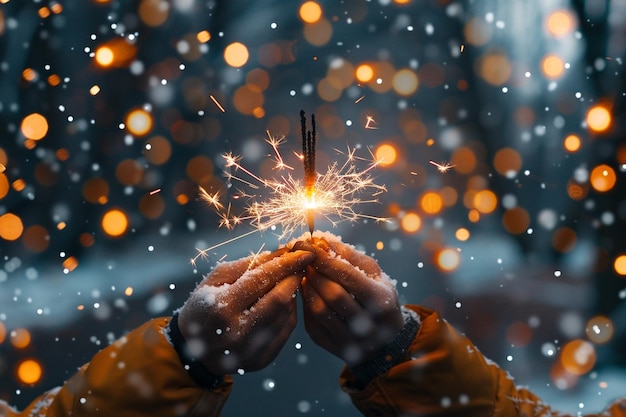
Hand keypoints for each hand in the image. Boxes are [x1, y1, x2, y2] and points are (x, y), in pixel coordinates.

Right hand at [177, 247, 314, 374]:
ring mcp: (250, 350)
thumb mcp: (215, 279)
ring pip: (286, 314)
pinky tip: (283, 303)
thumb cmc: (203, 305)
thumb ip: (248, 264)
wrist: (190, 350)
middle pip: (280, 299)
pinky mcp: (260, 360)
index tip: (304, 251)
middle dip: (294, 277)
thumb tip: (282, 252)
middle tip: (301, 264)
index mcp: (222, 307)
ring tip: (286, 283)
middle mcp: (237, 332)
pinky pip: (286, 331)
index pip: (261, 279)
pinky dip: (289, 312)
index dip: (286, 263)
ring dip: (292, 294)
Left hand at [300, 236, 403, 366]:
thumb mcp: (373, 274)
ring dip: (308, 288)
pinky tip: (307, 292)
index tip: (309, 245)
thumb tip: (322, 241)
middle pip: (333, 294)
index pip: (348, 276)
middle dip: (315, 272)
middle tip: (303, 259)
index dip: (325, 259)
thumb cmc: (378, 296)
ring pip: (320, 310)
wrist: (386, 339)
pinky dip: (306, 305)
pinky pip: (313, 324)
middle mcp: (369, 325)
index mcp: (381, 302)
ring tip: (304, 274)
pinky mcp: (334, 348)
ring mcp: (351, 340)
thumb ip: (349, 256)